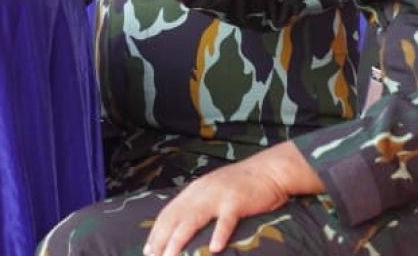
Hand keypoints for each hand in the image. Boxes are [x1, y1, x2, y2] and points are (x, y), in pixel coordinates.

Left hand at [144, 143, 320, 255]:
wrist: (269, 170)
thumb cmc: (242, 185)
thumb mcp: (214, 190)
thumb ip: (199, 204)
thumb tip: (184, 225)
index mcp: (195, 190)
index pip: (169, 211)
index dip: (157, 231)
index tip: (148, 249)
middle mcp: (202, 191)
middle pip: (176, 216)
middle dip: (161, 238)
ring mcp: (219, 196)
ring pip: (193, 219)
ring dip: (179, 239)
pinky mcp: (237, 202)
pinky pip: (226, 220)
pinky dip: (219, 234)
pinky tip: (214, 249)